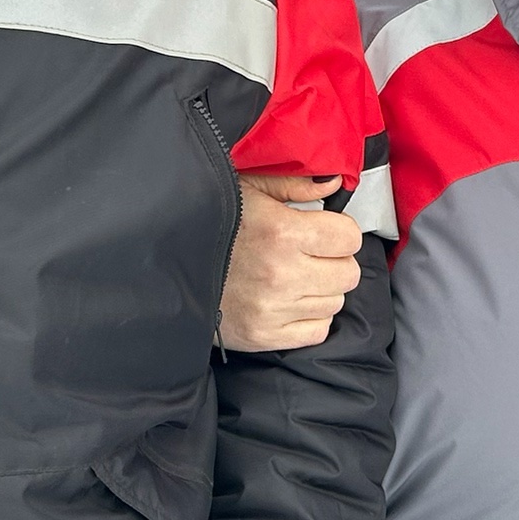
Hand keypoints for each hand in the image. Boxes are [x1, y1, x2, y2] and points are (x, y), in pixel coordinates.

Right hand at [220, 174, 362, 351]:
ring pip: (335, 302)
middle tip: (312, 254)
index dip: (341, 231)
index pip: (349, 237)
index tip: (325, 231)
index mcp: (280, 231)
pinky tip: (290, 300)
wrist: (169, 267)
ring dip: (321, 289)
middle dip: (335, 261)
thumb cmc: (211, 223)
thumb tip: (334, 183)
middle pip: (348, 273)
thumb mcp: (249, 188)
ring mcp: (273, 309)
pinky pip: (317, 331)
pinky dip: (310, 316)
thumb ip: (295, 184)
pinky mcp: (264, 336)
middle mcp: (280, 273)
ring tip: (294, 276)